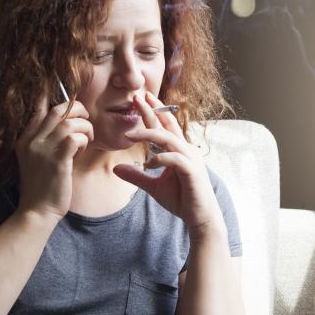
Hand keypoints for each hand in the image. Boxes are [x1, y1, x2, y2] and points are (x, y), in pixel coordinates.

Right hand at [15, 97, 92, 220]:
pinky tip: (83, 149)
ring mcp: (43, 150)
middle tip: (86, 119)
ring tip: (87, 139)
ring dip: (85, 127)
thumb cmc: (42, 186)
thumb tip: (69, 123)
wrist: (37, 211)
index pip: (39, 107)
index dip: (56, 98)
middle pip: (58, 109)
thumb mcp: (37, 159)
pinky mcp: (57, 161)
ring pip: (69, 122)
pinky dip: (84, 140)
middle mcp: (31, 141)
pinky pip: (75, 138)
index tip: (70, 97)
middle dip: (78, 109)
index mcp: (24, 138)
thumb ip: (47, 140)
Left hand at [112, 92, 224, 239]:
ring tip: (130, 135)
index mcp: (179, 150)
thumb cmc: (181, 199)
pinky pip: (174, 159)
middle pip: (167, 125)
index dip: (154, 111)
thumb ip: (136, 176)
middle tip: (137, 97)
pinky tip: (147, 164)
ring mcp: (191, 159)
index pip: (165, 126)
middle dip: (153, 110)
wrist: (199, 217)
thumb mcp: (153, 186)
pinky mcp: (192, 171)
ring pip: (169, 139)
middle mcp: (186, 150)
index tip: (141, 98)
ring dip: (150, 134)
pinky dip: (159, 159)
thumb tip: (115, 168)